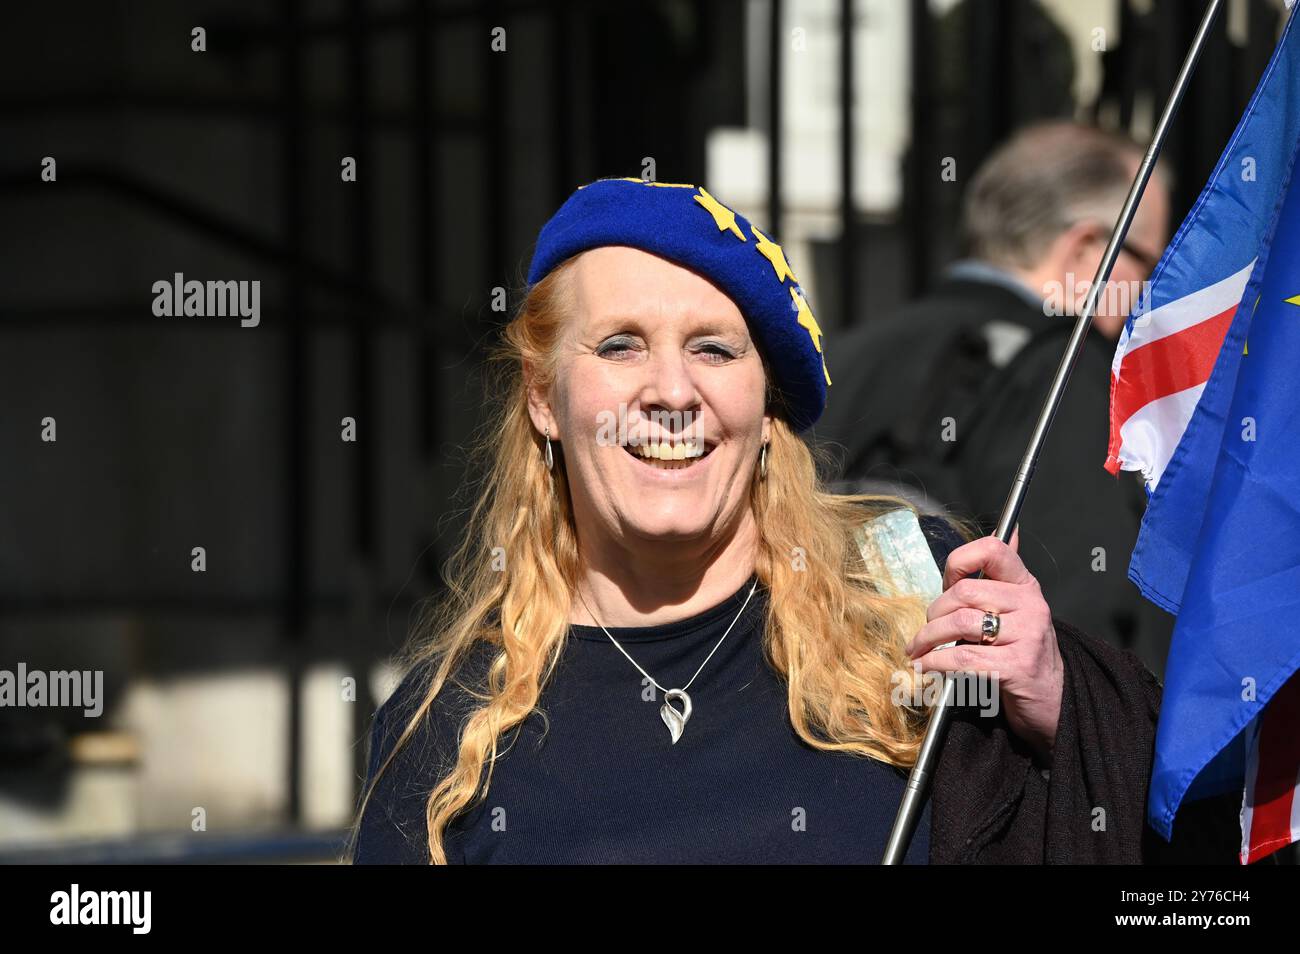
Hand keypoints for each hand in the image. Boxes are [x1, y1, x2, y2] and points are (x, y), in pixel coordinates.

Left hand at [903, 526, 1064, 764]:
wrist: (1053, 700)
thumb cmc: (1022, 651)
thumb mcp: (1015, 608)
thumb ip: (1001, 575)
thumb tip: (1006, 529)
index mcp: (1026, 585)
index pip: (992, 549)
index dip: (959, 562)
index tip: (944, 583)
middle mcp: (1031, 604)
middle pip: (964, 592)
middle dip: (934, 613)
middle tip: (925, 632)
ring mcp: (1027, 635)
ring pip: (960, 623)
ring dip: (928, 639)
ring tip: (918, 651)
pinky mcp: (1018, 665)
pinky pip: (964, 657)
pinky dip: (936, 663)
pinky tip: (926, 667)